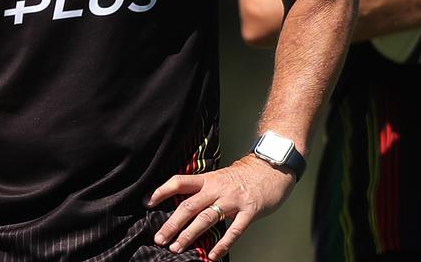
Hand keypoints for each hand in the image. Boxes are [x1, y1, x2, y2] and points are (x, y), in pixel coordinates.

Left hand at [148, 155, 295, 260]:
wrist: (272, 168)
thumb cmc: (245, 175)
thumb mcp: (220, 176)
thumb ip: (204, 188)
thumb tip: (183, 202)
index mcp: (209, 179)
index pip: (180, 182)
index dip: (163, 191)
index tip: (148, 202)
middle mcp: (218, 189)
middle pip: (189, 206)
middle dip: (172, 224)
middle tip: (159, 238)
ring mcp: (233, 201)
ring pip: (206, 219)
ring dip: (189, 235)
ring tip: (177, 248)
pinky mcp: (249, 211)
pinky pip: (233, 231)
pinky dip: (222, 245)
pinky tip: (212, 256)